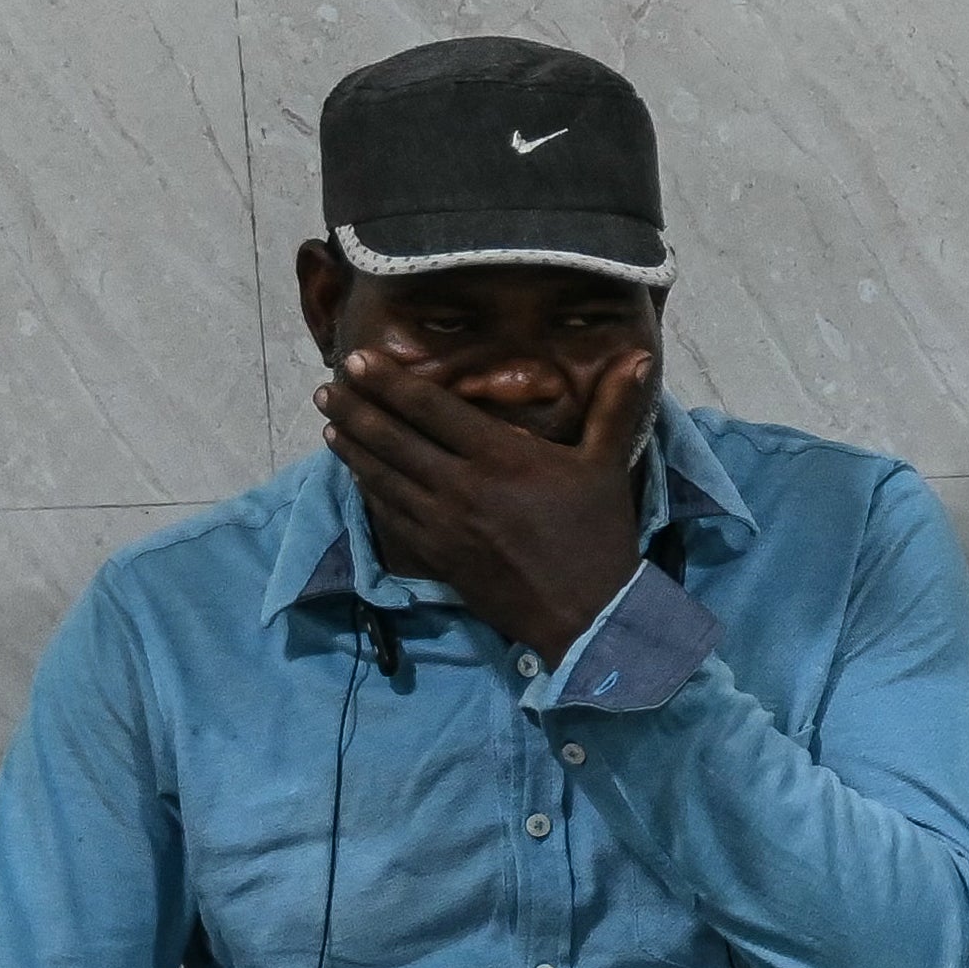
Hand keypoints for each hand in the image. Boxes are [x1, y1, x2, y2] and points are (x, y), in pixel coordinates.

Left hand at [319, 346, 650, 661]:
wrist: (586, 612)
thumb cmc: (598, 534)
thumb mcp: (607, 465)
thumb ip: (615, 406)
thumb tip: (641, 355)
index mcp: (502, 456)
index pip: (431, 409)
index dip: (391, 382)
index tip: (358, 361)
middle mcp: (462, 485)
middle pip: (394, 438)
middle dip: (357, 408)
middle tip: (328, 383)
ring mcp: (442, 523)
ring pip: (383, 475)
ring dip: (352, 445)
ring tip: (329, 419)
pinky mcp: (434, 553)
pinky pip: (389, 514)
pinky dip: (367, 487)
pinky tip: (355, 472)